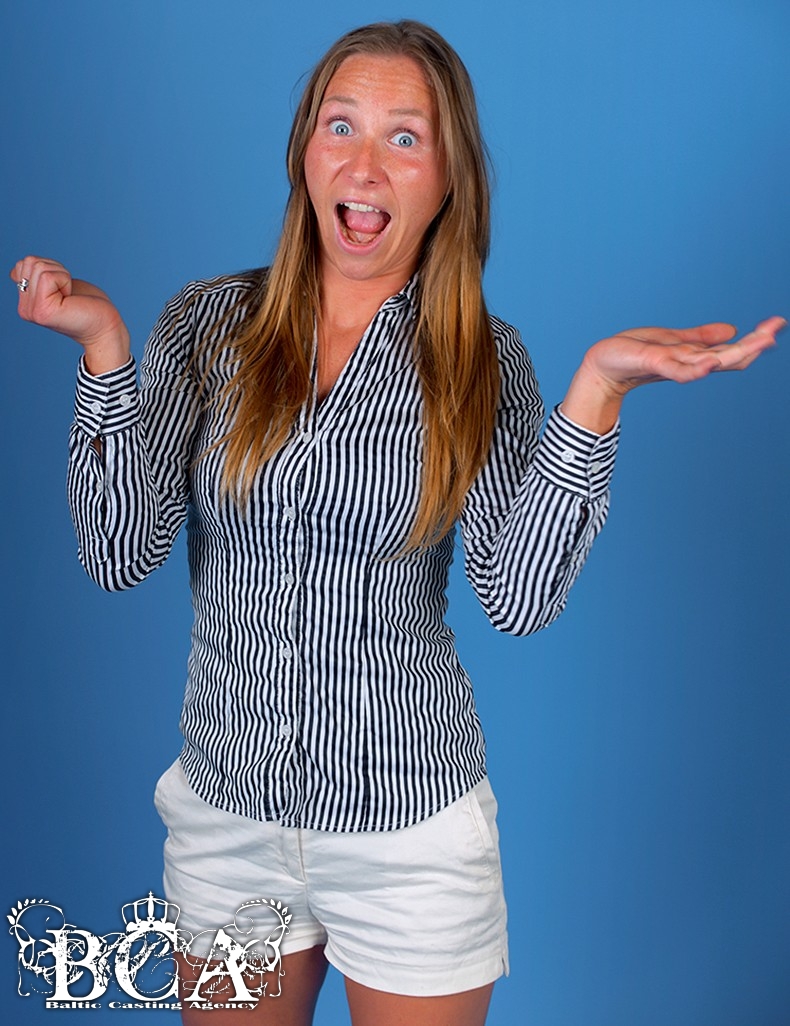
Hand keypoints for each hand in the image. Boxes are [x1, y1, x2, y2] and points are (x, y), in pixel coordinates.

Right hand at [10, 255, 130, 373]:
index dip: (50, 268)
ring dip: (62, 275)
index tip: (62, 288)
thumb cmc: (87, 305)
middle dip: (55, 270)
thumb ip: (36, 277)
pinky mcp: (42, 311)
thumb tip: (16, 270)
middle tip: (69, 292)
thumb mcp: (57, 285)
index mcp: (26, 302)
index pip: (24, 263)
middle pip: (29, 262)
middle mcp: (24, 309)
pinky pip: (48, 276)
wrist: (105, 327)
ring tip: (70, 296)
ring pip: (39, 267)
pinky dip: (65, 281)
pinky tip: (71, 299)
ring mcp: (31, 311)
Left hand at [562, 317, 784, 433]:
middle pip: (728, 358)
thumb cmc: (634, 354)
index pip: (731, 349)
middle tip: (775, 331)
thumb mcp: (672, 340)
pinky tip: (710, 363)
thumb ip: (700, 338)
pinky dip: (695, 369)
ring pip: (710, 363)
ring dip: (735, 353)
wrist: (603, 366)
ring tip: (760, 342)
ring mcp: (673, 366)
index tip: (776, 324)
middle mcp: (688, 363)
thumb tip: (732, 330)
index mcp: (694, 356)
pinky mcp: (654, 365)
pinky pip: (679, 370)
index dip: (755, 339)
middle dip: (753, 345)